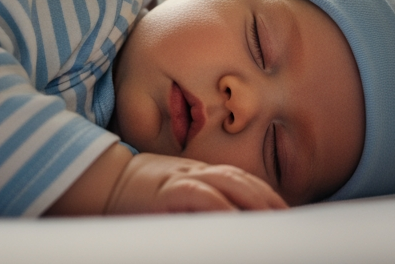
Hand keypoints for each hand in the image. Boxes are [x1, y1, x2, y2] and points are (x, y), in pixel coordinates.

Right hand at [105, 152, 287, 213]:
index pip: (241, 179)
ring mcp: (182, 178)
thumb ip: (200, 204)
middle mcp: (197, 172)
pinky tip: (236, 218)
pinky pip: (200, 195)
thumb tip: (230, 223)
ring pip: (228, 183)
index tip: (286, 214)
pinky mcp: (168, 190)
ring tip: (274, 220)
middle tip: (290, 221)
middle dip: (269, 199)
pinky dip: (220, 205)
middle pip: (242, 179)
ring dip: (255, 200)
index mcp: (200, 174)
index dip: (265, 195)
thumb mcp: (174, 196)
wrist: (104, 180)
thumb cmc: (140, 196)